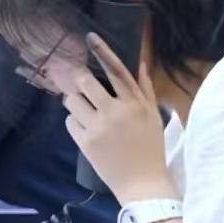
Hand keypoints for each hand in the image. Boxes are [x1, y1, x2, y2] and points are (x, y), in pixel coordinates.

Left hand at [64, 33, 176, 204]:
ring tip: (83, 109)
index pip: (116, 70)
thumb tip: (140, 62)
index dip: (102, 51)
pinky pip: (69, 121)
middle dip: (80, 80)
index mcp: (135, 103)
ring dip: (74, 101)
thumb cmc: (150, 148)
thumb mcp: (153, 116)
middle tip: (82, 86)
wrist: (143, 184)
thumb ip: (144, 88)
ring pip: (72, 100)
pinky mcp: (85, 142)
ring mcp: (99, 127)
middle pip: (86, 81)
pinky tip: (86, 129)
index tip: (90, 38)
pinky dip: (74, 121)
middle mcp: (116, 111)